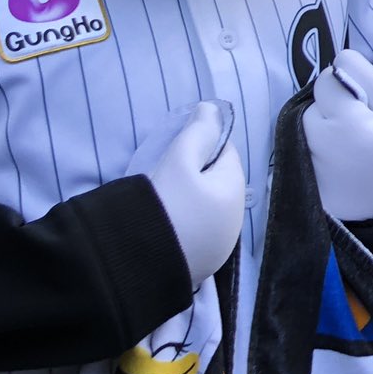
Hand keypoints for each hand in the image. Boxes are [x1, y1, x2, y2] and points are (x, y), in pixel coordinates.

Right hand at [130, 101, 243, 285]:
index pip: (226, 154)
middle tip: (164, 176)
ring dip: (190, 202)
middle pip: (218, 183)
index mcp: (236, 192)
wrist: (136, 263)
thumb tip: (213, 108)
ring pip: (207, 210)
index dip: (202, 146)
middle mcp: (235, 221)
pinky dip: (184, 226)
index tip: (176, 151)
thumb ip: (198, 132)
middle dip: (196, 175)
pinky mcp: (202, 265)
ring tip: (160, 201)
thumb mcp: (179, 160)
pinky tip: (162, 225)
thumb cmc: (162, 204)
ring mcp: (220, 247)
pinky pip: (196, 234)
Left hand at [304, 50, 372, 222]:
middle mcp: (315, 144)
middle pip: (309, 106)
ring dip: (318, 129)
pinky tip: (335, 163)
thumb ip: (365, 75)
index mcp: (344, 123)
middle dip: (328, 109)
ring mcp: (303, 167)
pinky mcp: (298, 184)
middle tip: (355, 125)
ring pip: (301, 128)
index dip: (345, 86)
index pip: (325, 81)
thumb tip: (337, 59)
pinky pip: (297, 152)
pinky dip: (312, 152)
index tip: (361, 103)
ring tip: (345, 145)